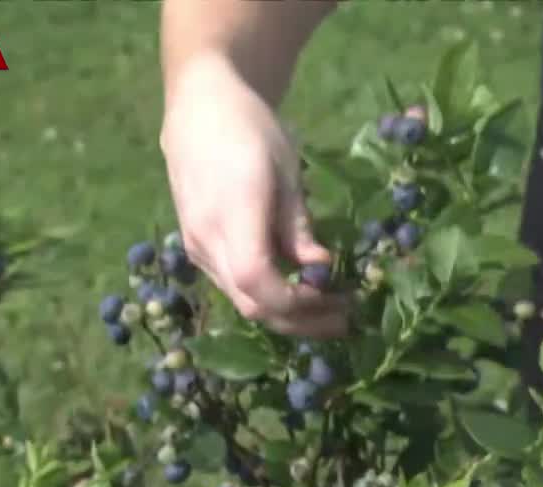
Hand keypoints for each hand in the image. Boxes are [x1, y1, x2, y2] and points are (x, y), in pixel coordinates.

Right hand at [160, 52, 347, 337]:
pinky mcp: (197, 250)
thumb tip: (321, 266)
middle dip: (301, 321)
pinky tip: (298, 290)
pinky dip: (268, 297)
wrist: (199, 109)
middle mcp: (206, 239)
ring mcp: (197, 248)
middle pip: (250, 304)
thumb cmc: (250, 130)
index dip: (297, 302)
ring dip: (287, 314)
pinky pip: (234, 287)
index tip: (336, 298)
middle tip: (345, 319)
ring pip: (242, 302)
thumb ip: (298, 226)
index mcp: (231, 212)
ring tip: (330, 309)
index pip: (256, 279)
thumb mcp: (286, 171)